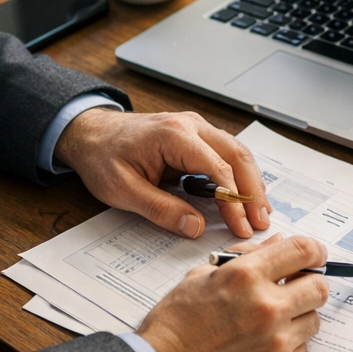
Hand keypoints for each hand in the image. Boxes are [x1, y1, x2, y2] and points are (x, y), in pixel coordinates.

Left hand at [56, 108, 270, 237]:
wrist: (91, 133)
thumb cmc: (103, 157)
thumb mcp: (122, 190)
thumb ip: (161, 209)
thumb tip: (195, 226)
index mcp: (173, 135)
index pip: (217, 168)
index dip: (233, 200)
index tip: (241, 226)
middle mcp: (191, 125)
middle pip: (236, 155)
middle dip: (253, 191)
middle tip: (261, 222)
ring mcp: (195, 127)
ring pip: (236, 152)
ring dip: (250, 183)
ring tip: (259, 214)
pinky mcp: (195, 135)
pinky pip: (225, 153)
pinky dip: (238, 175)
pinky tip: (244, 196)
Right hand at [136, 235, 328, 351]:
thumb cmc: (175, 324)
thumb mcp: (202, 275)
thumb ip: (245, 257)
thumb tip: (276, 244)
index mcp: (246, 276)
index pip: (303, 251)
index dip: (314, 250)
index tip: (314, 255)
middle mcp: (267, 307)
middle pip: (319, 288)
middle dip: (309, 284)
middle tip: (295, 288)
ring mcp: (276, 343)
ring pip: (313, 321)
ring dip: (298, 317)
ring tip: (271, 321)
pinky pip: (301, 350)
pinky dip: (289, 344)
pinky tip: (262, 344)